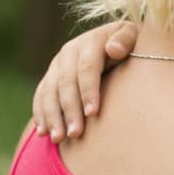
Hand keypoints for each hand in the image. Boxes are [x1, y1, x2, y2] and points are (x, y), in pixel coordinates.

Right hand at [32, 21, 137, 142]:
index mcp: (90, 42)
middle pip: (66, 83)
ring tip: (58, 138)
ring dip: (52, 116)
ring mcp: (57, 64)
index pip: (87, 68)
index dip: (88, 90)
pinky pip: (41, 95)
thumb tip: (114, 49)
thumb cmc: (130, 44)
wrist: (115, 41)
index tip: (92, 113)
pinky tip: (44, 132)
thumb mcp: (132, 36)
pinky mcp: (51, 76)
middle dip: (70, 110)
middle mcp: (70, 52)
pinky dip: (41, 114)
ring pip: (49, 91)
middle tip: (75, 133)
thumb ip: (125, 40)